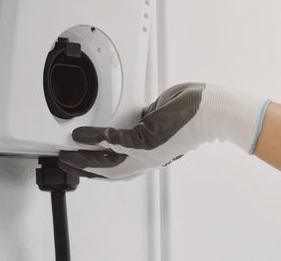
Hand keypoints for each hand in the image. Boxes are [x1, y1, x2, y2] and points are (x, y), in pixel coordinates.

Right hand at [58, 83, 270, 179]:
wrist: (214, 111)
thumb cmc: (197, 109)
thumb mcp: (164, 116)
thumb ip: (147, 120)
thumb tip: (137, 116)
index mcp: (154, 154)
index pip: (122, 167)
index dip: (100, 168)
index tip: (84, 165)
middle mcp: (150, 158)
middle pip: (109, 171)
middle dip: (85, 168)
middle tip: (66, 164)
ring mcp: (148, 152)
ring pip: (107, 162)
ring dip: (82, 159)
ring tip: (66, 155)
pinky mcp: (146, 140)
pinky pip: (113, 140)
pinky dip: (94, 137)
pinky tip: (81, 136)